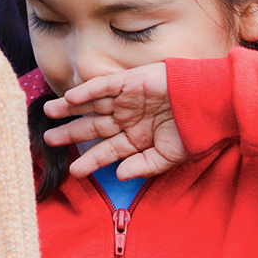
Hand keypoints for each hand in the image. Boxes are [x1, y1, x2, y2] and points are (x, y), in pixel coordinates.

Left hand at [43, 63, 188, 179]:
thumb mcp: (168, 156)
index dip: (90, 160)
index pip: (107, 151)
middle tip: (48, 140)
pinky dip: (86, 92)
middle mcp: (127, 118)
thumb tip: (119, 176)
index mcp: (137, 137)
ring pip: (91, 105)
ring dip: (69, 109)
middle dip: (71, 133)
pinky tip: (69, 99)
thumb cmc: (193, 131)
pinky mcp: (128, 81)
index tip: (73, 171)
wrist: (209, 104)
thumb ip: (143, 166)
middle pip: (93, 127)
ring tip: (48, 113)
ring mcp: (126, 100)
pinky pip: (102, 87)